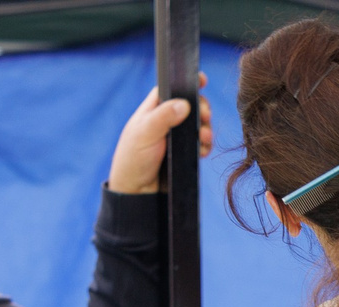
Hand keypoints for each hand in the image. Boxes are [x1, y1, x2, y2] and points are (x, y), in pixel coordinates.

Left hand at [109, 76, 213, 195]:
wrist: (137, 194)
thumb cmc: (132, 161)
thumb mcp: (144, 134)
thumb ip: (163, 117)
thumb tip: (184, 104)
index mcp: (153, 109)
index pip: (172, 89)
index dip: (187, 83)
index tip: (202, 80)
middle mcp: (166, 120)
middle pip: (191, 105)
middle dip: (202, 109)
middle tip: (204, 116)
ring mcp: (176, 137)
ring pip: (198, 125)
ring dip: (206, 128)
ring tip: (203, 137)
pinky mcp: (184, 153)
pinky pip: (200, 144)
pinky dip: (205, 145)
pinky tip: (202, 150)